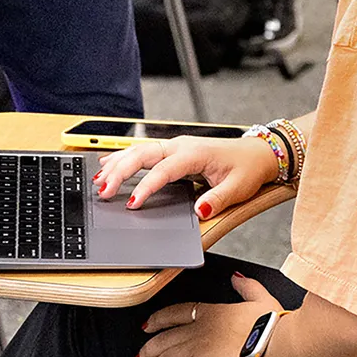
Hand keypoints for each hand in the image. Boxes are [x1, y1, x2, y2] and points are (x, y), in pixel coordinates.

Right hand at [94, 134, 277, 219]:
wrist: (258, 153)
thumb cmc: (247, 168)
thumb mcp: (238, 188)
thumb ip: (218, 200)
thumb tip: (200, 210)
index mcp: (194, 154)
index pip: (163, 171)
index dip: (145, 187)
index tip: (133, 203)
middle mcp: (181, 146)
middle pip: (142, 155)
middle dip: (120, 172)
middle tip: (103, 191)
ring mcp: (175, 146)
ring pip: (139, 151)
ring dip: (117, 164)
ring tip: (98, 180)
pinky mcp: (173, 151)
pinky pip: (144, 153)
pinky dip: (124, 158)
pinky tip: (108, 163)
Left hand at [139, 273, 282, 356]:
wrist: (275, 342)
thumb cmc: (272, 324)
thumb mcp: (260, 297)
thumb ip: (245, 286)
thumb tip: (235, 278)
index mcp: (213, 311)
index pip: (176, 312)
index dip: (158, 319)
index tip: (147, 325)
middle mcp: (201, 327)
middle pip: (166, 336)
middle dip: (150, 346)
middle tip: (141, 355)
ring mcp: (200, 346)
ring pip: (168, 354)